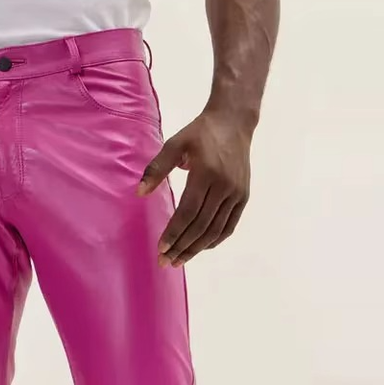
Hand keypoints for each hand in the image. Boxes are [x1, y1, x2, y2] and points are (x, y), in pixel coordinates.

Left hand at [138, 110, 251, 267]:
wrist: (234, 122)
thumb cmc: (200, 133)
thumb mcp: (175, 143)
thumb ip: (156, 168)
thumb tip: (140, 192)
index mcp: (206, 173)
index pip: (188, 212)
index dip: (174, 233)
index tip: (161, 248)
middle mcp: (224, 187)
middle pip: (201, 226)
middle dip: (182, 247)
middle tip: (165, 261)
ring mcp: (236, 194)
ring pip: (215, 230)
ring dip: (196, 249)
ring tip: (179, 260)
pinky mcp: (243, 197)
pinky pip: (228, 227)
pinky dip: (213, 241)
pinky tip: (199, 248)